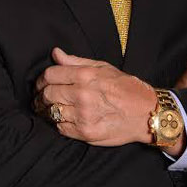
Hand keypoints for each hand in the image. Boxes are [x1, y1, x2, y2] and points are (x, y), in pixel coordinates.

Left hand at [33, 47, 157, 145]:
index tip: (41, 83)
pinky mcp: (85, 132)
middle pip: (47, 94)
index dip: (41, 79)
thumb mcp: (102, 67)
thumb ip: (76, 61)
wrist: (146, 112)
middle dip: (41, 95)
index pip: (50, 75)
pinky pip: (61, 128)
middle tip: (42, 97)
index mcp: (85, 75)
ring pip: (51, 112)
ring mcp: (83, 115)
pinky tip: (64, 118)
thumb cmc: (125, 87)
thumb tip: (56, 53)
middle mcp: (82, 95)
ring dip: (48, 110)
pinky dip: (59, 122)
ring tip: (50, 108)